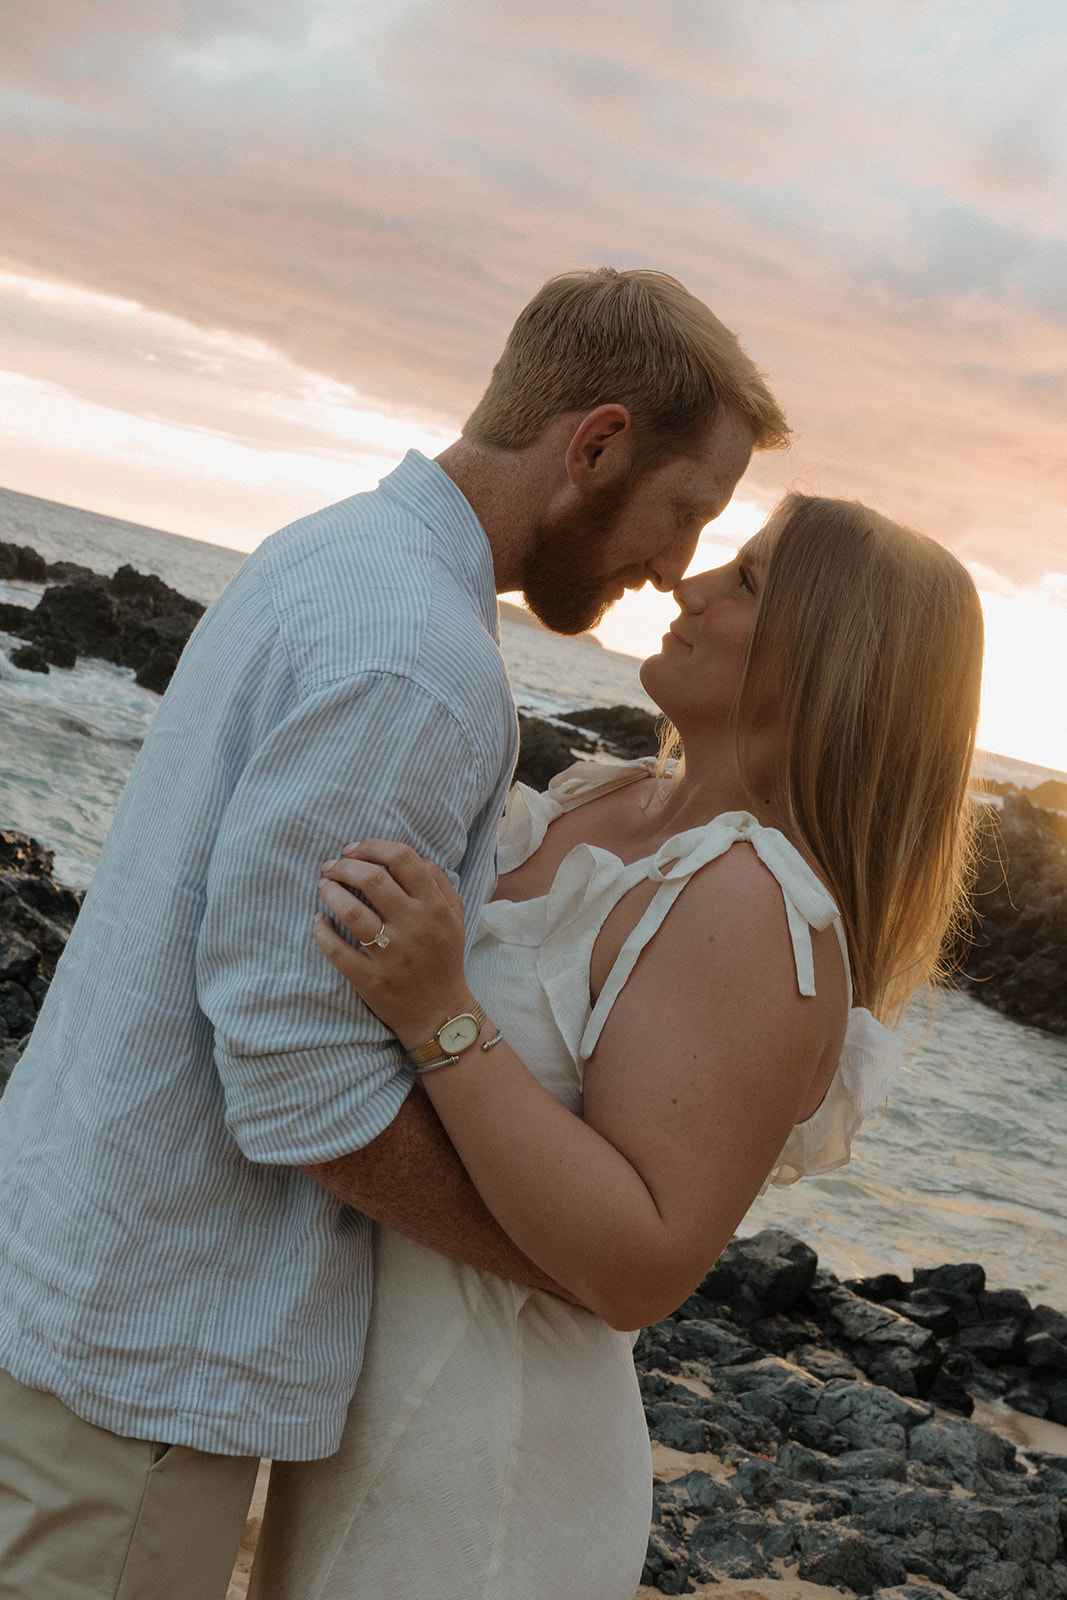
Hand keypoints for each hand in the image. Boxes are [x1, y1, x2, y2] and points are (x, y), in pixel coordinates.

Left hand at [314, 840, 475, 1050]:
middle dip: (343, 866)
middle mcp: (415, 926)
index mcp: (435, 906)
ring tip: (323, 887)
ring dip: (329, 892)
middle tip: (330, 867)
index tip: (352, 849)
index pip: (402, 858)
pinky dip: (321, 931)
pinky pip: (337, 950)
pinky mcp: (371, 979)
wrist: (441, 1014)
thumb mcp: (455, 916)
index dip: (372, 846)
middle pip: (372, 878)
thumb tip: (407, 856)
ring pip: (351, 910)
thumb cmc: (444, 958)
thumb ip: (438, 881)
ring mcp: (392, 954)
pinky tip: (318, 922)